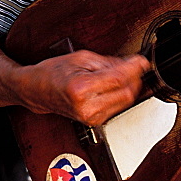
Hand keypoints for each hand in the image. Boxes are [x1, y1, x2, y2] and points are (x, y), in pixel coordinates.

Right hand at [20, 51, 149, 125]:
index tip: (142, 61)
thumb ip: (110, 62)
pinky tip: (114, 86)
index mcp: (81, 89)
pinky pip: (118, 107)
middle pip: (127, 94)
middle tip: (134, 65)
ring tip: (121, 74)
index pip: (120, 79)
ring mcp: (91, 118)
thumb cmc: (53, 73)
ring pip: (126, 102)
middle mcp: (87, 107)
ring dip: (129, 87)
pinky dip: (121, 95)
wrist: (37, 91)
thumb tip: (133, 63)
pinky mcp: (95, 122)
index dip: (135, 68)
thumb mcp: (81, 58)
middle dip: (135, 78)